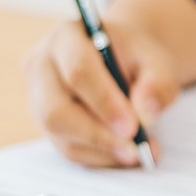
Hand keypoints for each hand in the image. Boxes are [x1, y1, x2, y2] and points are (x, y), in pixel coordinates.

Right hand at [23, 19, 178, 166]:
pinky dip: (100, 157)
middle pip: (57, 109)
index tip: (133, 127)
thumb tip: (145, 114)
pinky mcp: (46, 123)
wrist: (122, 59)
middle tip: (134, 149)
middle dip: (98, 134)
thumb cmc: (136, 57)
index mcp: (67, 37)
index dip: (105, 103)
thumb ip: (157, 84)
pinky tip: (126, 154)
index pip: (78, 72)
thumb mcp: (157, 61)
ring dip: (102, 150)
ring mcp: (38, 97)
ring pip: (60, 134)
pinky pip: (68, 148)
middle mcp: (42, 66)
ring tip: (139, 152)